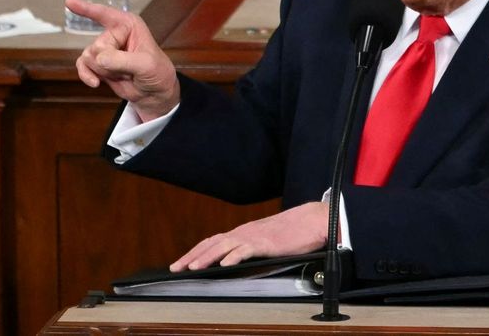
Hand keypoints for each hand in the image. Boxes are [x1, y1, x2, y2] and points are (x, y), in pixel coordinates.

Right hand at [67, 0, 179, 121]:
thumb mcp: (145, 65)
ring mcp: (104, 48)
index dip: (86, 8)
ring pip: (88, 57)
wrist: (154, 92)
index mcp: (128, 25)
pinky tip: (96, 83)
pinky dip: (86, 75)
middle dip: (111, 63)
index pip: (104, 14)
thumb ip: (122, 60)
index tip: (69, 1)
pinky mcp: (97, 63)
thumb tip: (99, 59)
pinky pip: (82, 66)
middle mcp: (114, 32)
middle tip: (130, 69)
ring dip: (105, 71)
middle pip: (97, 46)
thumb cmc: (157, 72)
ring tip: (124, 73)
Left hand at [170, 202, 329, 270]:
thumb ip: (252, 250)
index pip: (214, 241)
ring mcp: (254, 236)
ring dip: (206, 257)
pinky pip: (246, 249)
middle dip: (192, 255)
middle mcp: (245, 232)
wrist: (312, 220)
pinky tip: (224, 264)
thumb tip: (239, 264)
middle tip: (176, 267)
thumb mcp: (267, 241)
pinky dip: (233, 256)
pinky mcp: (266, 242)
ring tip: (193, 268)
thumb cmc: (294, 232)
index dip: (196, 251)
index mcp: (244, 232)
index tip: (183, 261)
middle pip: (212, 243)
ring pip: (224, 245)